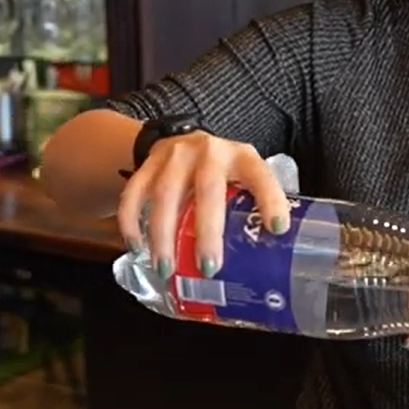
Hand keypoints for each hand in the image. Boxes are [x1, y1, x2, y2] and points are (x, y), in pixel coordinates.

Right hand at [116, 130, 292, 278]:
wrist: (179, 138)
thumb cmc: (221, 171)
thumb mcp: (243, 177)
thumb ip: (253, 205)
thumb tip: (273, 253)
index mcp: (241, 157)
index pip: (259, 176)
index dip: (270, 200)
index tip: (277, 229)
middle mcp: (208, 152)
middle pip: (207, 191)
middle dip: (207, 232)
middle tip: (209, 268)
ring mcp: (174, 157)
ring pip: (165, 195)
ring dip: (164, 236)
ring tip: (166, 270)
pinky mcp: (146, 165)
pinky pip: (133, 195)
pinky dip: (131, 223)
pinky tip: (136, 248)